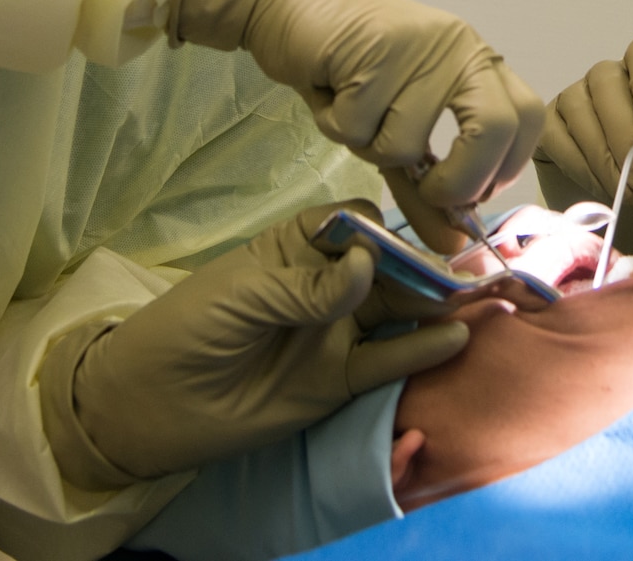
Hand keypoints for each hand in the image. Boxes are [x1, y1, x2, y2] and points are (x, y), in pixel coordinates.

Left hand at [41, 201, 470, 486]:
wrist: (150, 406)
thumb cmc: (188, 328)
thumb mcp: (243, 294)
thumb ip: (309, 284)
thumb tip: (368, 262)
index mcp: (299, 247)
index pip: (357, 225)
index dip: (386, 230)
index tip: (413, 238)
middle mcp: (327, 285)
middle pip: (389, 268)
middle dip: (428, 266)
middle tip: (472, 268)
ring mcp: (336, 332)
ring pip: (398, 312)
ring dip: (437, 306)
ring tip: (482, 299)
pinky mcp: (339, 379)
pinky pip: (387, 360)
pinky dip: (421, 349)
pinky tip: (453, 338)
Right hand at [173, 0, 542, 241]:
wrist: (290, 0)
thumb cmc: (348, 68)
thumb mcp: (393, 129)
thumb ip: (425, 188)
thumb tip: (453, 246)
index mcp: (478, 64)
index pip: (528, 121)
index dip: (504, 169)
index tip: (467, 194)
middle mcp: (460, 50)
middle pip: (495, 129)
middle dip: (459, 181)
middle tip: (426, 189)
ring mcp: (421, 48)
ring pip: (406, 143)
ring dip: (366, 146)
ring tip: (350, 110)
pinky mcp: (374, 49)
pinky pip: (357, 126)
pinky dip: (334, 124)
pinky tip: (329, 89)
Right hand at [533, 36, 632, 254]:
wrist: (632, 226)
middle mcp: (606, 79)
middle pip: (606, 80)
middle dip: (625, 136)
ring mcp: (572, 99)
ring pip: (579, 108)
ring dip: (603, 156)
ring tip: (622, 191)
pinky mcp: (547, 126)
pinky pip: (554, 133)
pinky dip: (577, 163)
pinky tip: (595, 185)